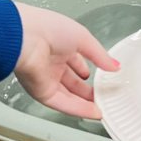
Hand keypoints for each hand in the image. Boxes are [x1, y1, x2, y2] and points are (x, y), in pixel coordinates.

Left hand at [13, 3, 118, 118]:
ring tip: (103, 108)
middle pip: (72, 81)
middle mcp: (51, 63)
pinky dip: (79, 109)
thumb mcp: (83, 38)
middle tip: (104, 96)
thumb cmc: (48, 28)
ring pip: (69, 96)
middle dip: (87, 89)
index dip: (88, 69)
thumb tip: (114, 65)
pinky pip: (63, 104)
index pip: (76, 61)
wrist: (26, 37)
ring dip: (86, 103)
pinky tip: (94, 112)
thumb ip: (100, 55)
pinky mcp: (42, 92)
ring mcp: (46, 78)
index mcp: (59, 45)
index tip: (103, 76)